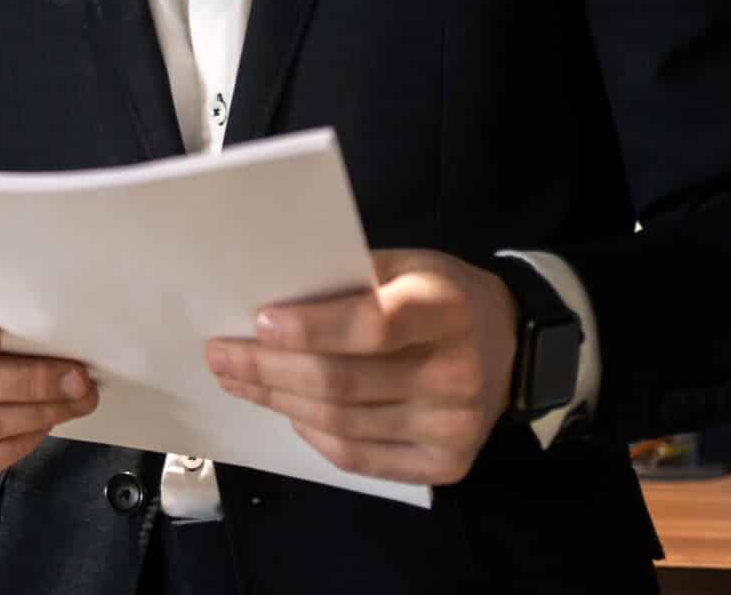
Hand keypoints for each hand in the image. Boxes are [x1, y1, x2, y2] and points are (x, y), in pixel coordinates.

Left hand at [204, 248, 516, 486]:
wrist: (510, 344)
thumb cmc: (439, 296)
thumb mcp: (404, 266)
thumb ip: (347, 281)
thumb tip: (268, 300)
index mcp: (446, 309)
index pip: (372, 325)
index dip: (311, 327)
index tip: (258, 321)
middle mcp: (457, 374)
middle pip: (343, 382)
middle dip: (267, 370)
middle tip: (220, 355)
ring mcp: (454, 427)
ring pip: (341, 422)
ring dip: (277, 401)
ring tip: (237, 381)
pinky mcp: (446, 464)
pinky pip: (358, 456)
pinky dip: (312, 433)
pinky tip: (285, 410)